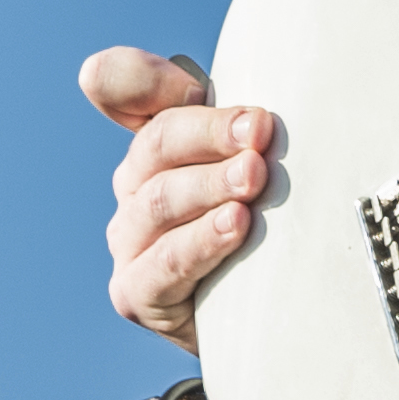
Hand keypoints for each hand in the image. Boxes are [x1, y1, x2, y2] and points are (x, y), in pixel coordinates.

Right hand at [83, 46, 273, 348]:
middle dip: (211, 133)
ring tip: (255, 178)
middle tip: (261, 131)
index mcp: (158, 143)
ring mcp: (129, 240)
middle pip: (156, 142)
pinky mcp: (135, 293)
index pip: (126, 88)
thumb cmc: (271, 231)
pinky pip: (163, 263)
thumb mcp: (267, 170)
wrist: (263, 321)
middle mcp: (134, 185)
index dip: (142, 78)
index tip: (193, 82)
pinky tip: (235, 226)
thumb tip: (265, 102)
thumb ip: (254, 126)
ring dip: (210, 185)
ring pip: (159, 200)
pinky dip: (201, 241)